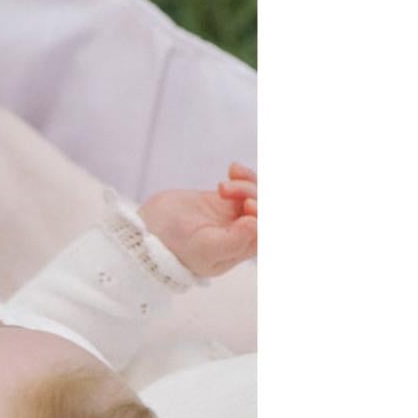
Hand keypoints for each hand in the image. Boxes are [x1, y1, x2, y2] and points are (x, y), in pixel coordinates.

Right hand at [139, 164, 256, 278]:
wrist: (148, 231)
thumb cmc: (174, 247)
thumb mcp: (204, 249)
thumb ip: (233, 241)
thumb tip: (256, 224)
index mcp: (242, 249)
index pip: (270, 229)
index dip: (265, 214)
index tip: (246, 206)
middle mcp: (243, 232)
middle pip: (266, 208)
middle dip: (253, 194)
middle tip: (225, 190)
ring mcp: (235, 214)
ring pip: (258, 193)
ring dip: (246, 183)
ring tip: (221, 186)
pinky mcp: (225, 199)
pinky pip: (246, 183)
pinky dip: (243, 174)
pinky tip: (232, 168)